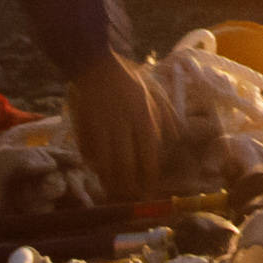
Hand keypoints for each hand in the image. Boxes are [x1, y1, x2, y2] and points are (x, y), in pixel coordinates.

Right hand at [66, 53, 171, 199]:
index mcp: (142, 114)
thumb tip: (179, 137)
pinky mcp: (83, 126)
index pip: (148, 151)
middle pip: (125, 162)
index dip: (148, 174)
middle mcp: (122, 122)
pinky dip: (93, 164)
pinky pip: (88, 151)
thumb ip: (166, 115)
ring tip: (113, 192)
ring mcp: (101, 125)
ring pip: (106, 161)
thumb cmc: (126, 78)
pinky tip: (97, 172)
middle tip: (130, 198)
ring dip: (110, 180)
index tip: (149, 189)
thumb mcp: (152, 91)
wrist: (93, 64)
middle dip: (128, 184)